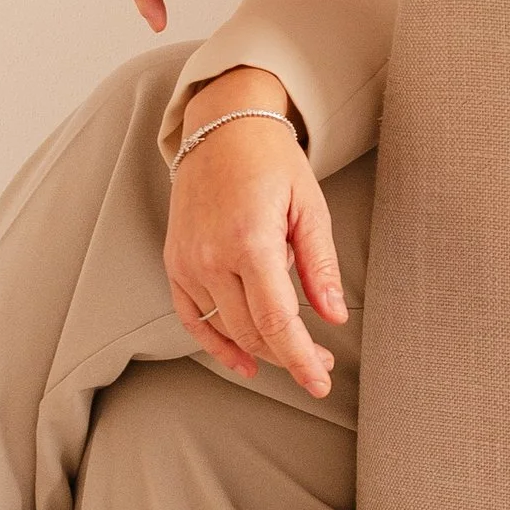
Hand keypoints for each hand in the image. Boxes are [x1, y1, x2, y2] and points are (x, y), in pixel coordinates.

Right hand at [164, 71, 346, 394]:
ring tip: (293, 353)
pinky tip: (242, 361)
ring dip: (260, 351)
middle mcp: (211, 256)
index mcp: (250, 240)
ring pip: (224, 329)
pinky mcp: (175, 262)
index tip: (320, 382)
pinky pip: (192, 317)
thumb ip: (320, 265)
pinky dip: (216, 344)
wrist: (221, 128)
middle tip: (320, 362)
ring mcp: (187, 261)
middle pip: (251, 331)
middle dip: (288, 356)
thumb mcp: (309, 206)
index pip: (277, 320)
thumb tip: (334, 316)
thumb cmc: (271, 161)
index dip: (299, 359)